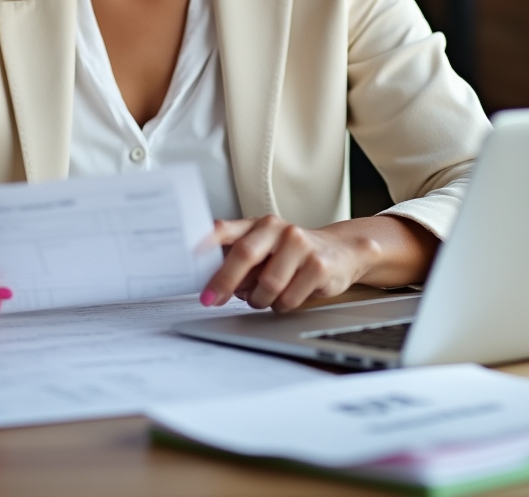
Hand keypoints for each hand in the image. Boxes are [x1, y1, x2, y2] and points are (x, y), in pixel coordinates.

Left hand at [199, 214, 439, 312]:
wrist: (341, 251)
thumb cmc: (293, 253)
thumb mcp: (266, 249)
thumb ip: (239, 259)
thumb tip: (209, 279)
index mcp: (259, 224)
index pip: (225, 228)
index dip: (204, 241)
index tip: (187, 257)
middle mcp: (277, 229)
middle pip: (243, 255)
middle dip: (223, 281)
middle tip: (210, 299)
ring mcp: (299, 245)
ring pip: (266, 285)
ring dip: (259, 300)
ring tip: (263, 297)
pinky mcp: (317, 266)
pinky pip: (287, 299)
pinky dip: (282, 305)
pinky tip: (288, 296)